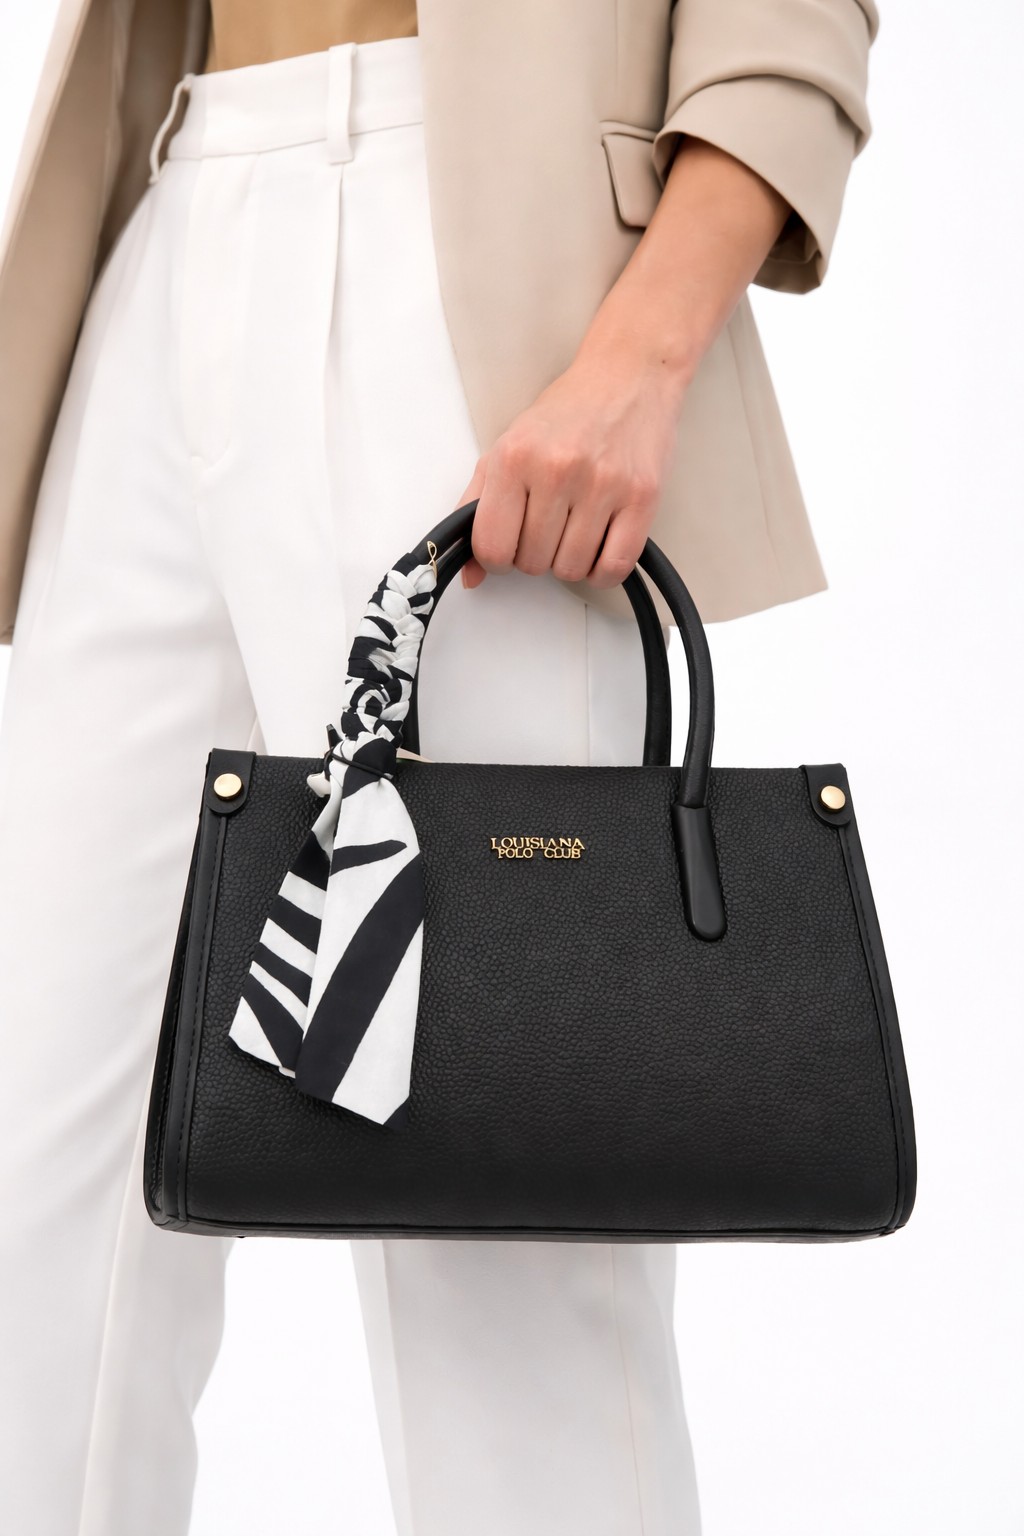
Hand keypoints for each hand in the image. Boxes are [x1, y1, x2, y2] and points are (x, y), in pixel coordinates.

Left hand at [453, 338, 688, 590]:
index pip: (492, 547)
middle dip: (536, 554)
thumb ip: (477, 508)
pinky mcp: (642, 497)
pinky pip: (614, 567)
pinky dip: (603, 571)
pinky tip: (599, 546)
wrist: (628, 376)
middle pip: (532, 563)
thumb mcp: (507, 448)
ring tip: (575, 528)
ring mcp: (602, 484)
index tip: (510, 545)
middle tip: (548, 526)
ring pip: (571, 570)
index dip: (497, 559)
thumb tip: (471, 576)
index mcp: (515, 457)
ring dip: (570, 561)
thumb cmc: (567, 415)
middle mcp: (557, 470)